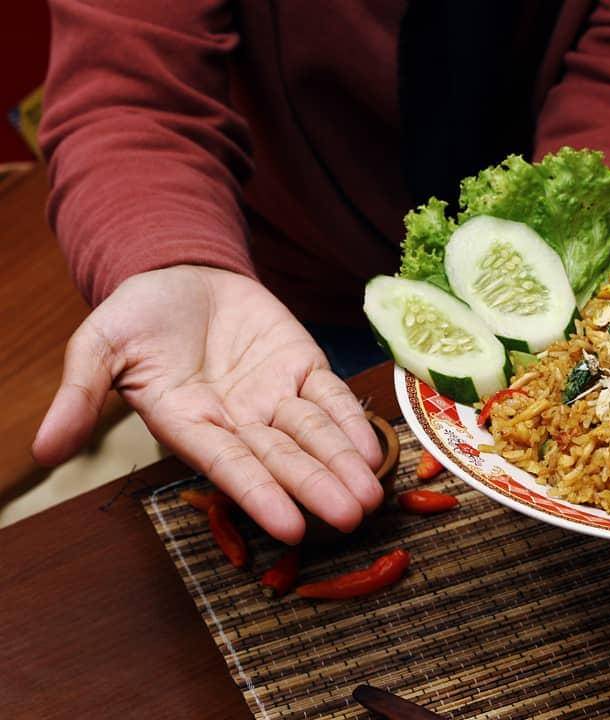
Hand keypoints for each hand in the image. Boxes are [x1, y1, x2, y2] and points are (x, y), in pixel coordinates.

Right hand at [33, 265, 383, 542]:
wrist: (180, 272)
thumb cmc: (137, 315)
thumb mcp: (100, 345)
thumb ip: (80, 395)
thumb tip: (42, 453)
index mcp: (190, 424)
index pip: (230, 467)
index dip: (260, 495)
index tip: (291, 527)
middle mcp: (239, 420)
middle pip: (283, 460)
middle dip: (317, 488)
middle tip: (352, 518)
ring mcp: (275, 396)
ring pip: (314, 436)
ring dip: (343, 464)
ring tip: (370, 496)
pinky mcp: (302, 367)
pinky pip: (331, 398)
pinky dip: (352, 421)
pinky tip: (373, 447)